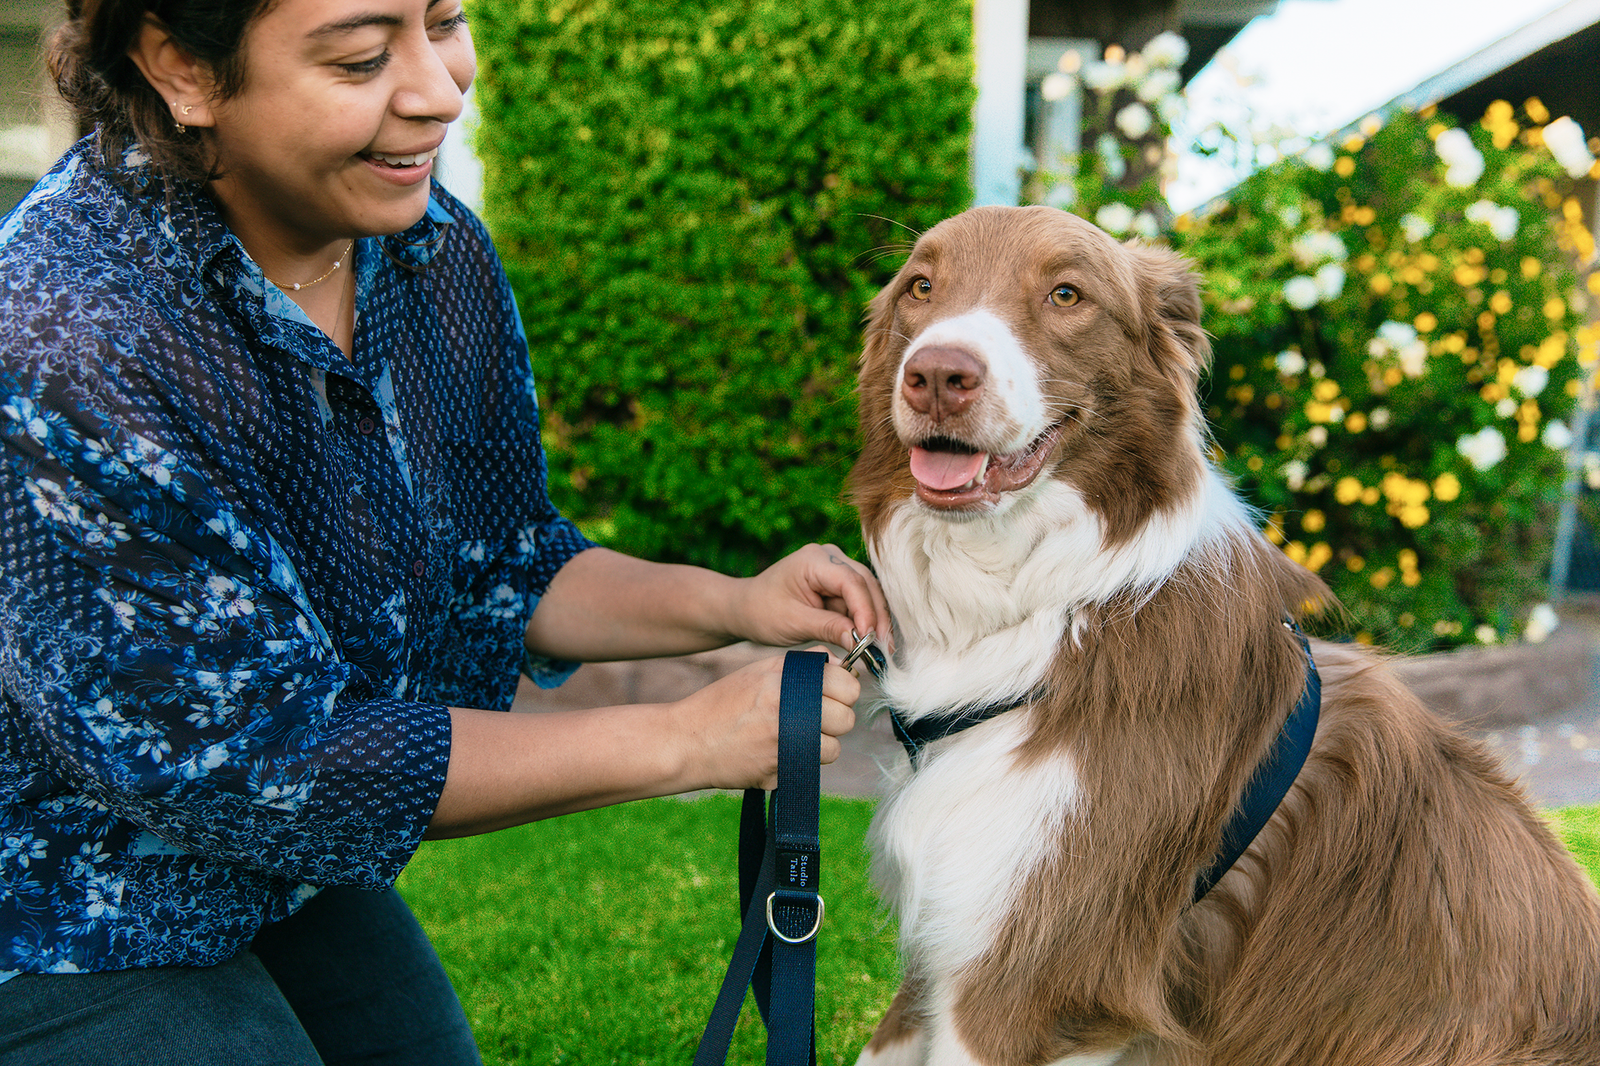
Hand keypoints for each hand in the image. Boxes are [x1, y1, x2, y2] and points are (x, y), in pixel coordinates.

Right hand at [669, 650, 859, 790]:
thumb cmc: (723, 703)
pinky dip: (801, 762)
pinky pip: (810, 769)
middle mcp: (788, 714)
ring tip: (794, 734)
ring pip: (833, 749)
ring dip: (820, 743)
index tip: (832, 693)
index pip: (847, 685)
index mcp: (785, 683)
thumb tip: (842, 665)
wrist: (686, 742)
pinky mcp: (779, 775)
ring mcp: (785, 748)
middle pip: (846, 719)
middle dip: (835, 718)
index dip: (843, 689)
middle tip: (814, 716)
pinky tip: (778, 751)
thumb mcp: (759, 670)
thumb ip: (803, 665)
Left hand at [726, 543, 892, 653]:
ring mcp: (835, 567)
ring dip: (874, 620)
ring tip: (880, 649)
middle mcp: (829, 557)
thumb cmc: (763, 612)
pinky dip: (864, 619)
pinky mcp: (837, 582)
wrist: (747, 608)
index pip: (851, 582)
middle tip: (885, 647)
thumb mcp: (795, 623)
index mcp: (813, 560)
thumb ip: (829, 628)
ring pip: (867, 592)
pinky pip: (858, 600)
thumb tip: (861, 641)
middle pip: (865, 584)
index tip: (871, 638)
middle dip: (876, 616)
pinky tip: (870, 640)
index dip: (865, 610)